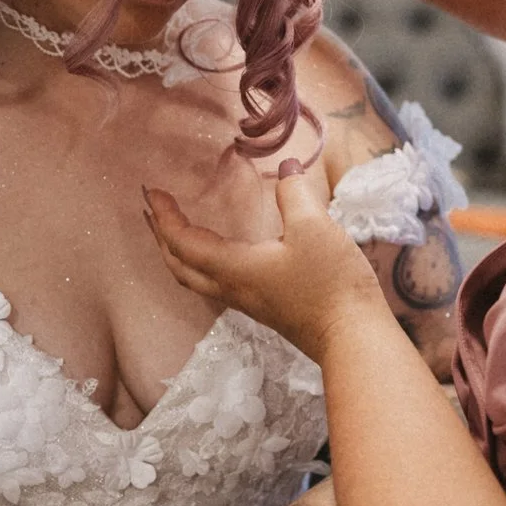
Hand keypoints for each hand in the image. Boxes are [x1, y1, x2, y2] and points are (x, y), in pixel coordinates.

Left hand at [144, 168, 384, 360]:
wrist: (353, 338)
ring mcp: (246, 301)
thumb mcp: (315, 227)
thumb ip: (295, 194)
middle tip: (153, 209)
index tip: (151, 191)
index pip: (183, 242)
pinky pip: (215, 283)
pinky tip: (218, 251)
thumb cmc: (331, 283)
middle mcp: (231, 288)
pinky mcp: (263, 307)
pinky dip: (201, 262)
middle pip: (179, 265)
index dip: (164, 216)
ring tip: (175, 229)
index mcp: (233, 268)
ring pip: (195, 278)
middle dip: (161, 237)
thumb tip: (288, 167)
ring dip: (178, 252)